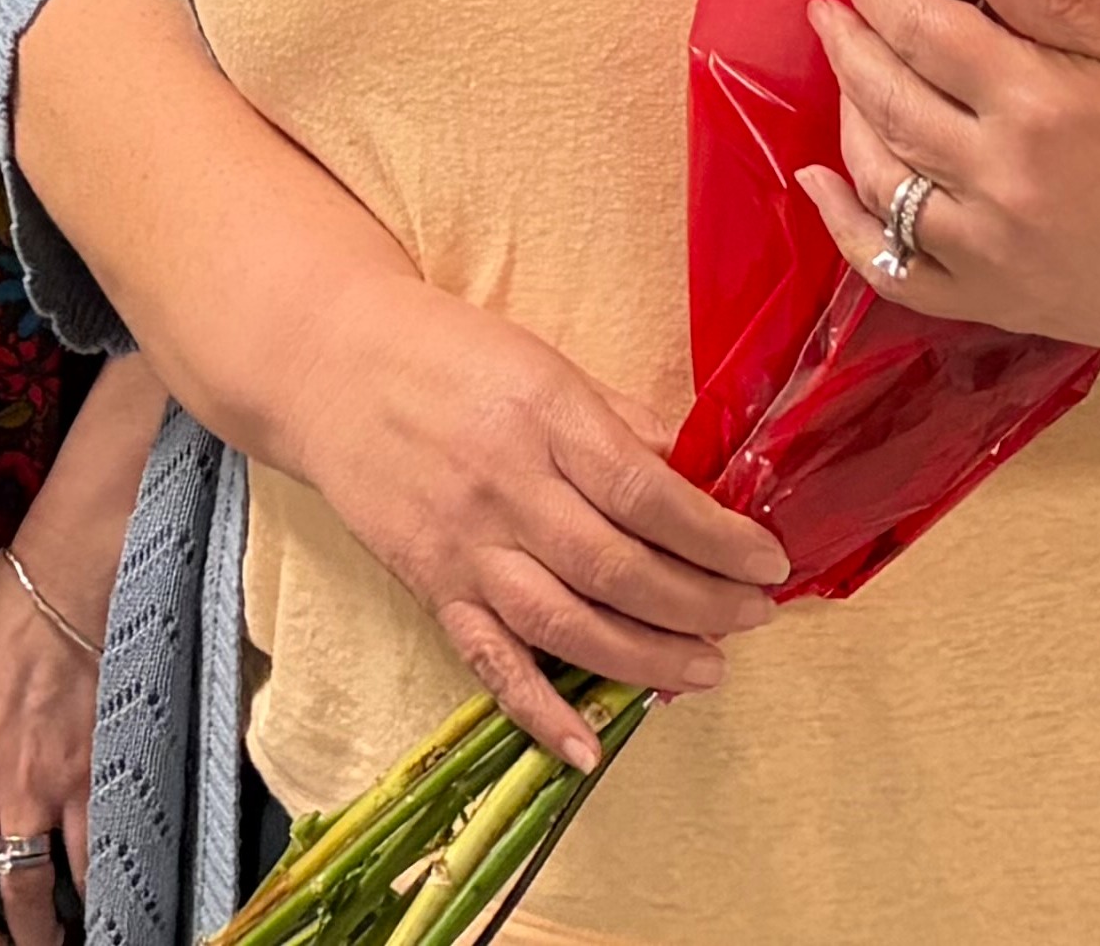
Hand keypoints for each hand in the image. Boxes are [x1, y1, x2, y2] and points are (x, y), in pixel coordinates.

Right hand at [286, 271, 786, 771]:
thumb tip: (693, 478)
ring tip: (709, 668)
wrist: (331, 366)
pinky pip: (492, 662)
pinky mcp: (433, 589)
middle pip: (618, 567)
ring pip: (567, 624)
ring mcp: (467, 547)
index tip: (768, 558)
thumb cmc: (449, 352)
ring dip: (648, 658)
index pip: (645, 492)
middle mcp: (507, 488)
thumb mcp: (543, 360)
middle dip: (700, 602)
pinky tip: (590, 747)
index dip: (715, 535)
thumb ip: (616, 423)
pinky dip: (541, 712)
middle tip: (754, 616)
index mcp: (544, 416)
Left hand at [803, 0, 1099, 399]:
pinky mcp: (1001, 305)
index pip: (929, 34)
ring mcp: (995, 252)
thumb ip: (1057, 2)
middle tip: (830, 9)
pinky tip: (820, 185)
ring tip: (843, 74)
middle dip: (850, 45)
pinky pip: (897, 274)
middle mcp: (1003, 181)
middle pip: (891, 100)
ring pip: (881, 179)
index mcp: (1043, 105)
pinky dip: (847, 230)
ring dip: (847, 118)